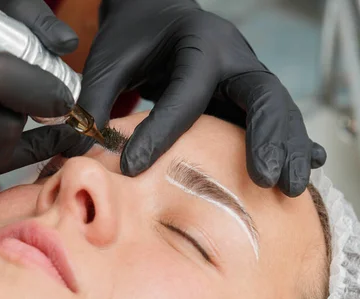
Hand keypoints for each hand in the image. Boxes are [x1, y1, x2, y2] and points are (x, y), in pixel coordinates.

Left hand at [74, 0, 325, 196]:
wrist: (156, 15)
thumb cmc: (133, 37)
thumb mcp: (108, 60)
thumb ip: (95, 99)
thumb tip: (81, 145)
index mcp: (198, 44)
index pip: (185, 95)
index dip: (160, 134)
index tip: (134, 168)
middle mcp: (233, 58)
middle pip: (263, 96)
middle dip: (266, 139)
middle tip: (265, 180)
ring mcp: (245, 76)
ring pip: (280, 110)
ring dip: (288, 148)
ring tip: (290, 188)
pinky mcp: (245, 95)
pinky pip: (277, 117)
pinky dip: (293, 140)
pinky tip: (310, 164)